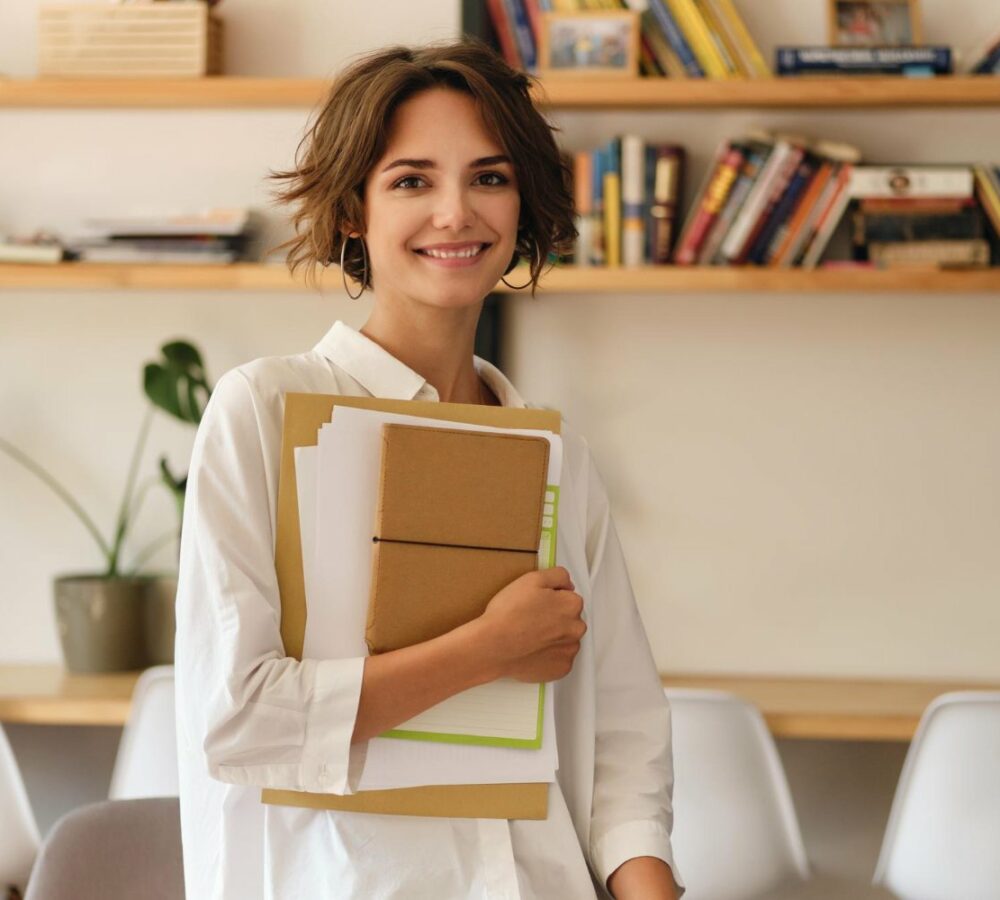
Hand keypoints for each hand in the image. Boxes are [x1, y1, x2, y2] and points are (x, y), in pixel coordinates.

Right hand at [474, 566, 585, 682]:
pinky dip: (548, 656)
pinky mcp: (561, 669)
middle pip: (570, 619)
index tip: (537, 603)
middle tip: (531, 619)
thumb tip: (567, 584)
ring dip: (553, 638)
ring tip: (529, 636)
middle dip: (555, 618)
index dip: (551, 598)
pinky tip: (532, 650)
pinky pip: (559, 659)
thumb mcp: (532, 579)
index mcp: (572, 605)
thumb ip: (558, 576)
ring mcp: (569, 651)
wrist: (493, 646)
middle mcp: (576, 628)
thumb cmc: (509, 613)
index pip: (569, 597)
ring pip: (565, 640)